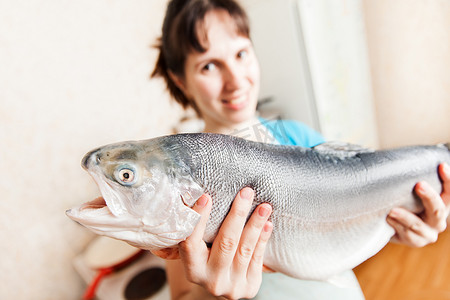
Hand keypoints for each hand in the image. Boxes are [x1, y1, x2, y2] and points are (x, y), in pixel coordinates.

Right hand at [154, 187, 272, 298]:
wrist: (220, 282)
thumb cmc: (206, 256)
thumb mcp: (197, 246)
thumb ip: (196, 227)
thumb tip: (195, 191)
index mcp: (193, 269)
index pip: (192, 242)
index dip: (199, 219)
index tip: (206, 196)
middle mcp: (211, 280)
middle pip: (225, 243)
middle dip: (237, 215)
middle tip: (246, 193)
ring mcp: (232, 286)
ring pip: (245, 250)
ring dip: (256, 225)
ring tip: (264, 206)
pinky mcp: (250, 287)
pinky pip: (257, 258)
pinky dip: (263, 239)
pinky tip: (268, 223)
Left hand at [387, 163, 449, 246]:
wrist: (391, 225)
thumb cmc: (403, 203)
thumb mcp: (410, 192)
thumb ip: (411, 181)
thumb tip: (399, 160)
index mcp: (442, 204)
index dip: (448, 179)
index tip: (441, 165)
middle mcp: (438, 220)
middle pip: (438, 209)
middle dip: (429, 196)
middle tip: (419, 185)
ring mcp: (427, 233)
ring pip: (418, 225)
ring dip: (405, 217)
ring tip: (392, 210)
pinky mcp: (414, 241)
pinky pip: (406, 234)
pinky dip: (396, 225)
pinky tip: (388, 219)